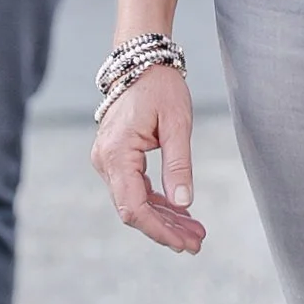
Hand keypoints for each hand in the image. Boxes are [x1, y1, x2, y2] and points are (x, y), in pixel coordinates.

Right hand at [92, 63, 203, 254]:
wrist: (141, 59)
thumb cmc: (160, 86)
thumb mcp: (177, 123)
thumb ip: (179, 164)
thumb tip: (184, 204)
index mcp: (117, 153)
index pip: (133, 207)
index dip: (158, 230)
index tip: (184, 243)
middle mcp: (105, 160)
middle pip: (133, 209)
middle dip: (165, 229)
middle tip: (197, 243)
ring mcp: (108, 159)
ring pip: (134, 201)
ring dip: (164, 218)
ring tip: (195, 231)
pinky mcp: (116, 157)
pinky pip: (134, 188)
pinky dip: (157, 202)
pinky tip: (180, 212)